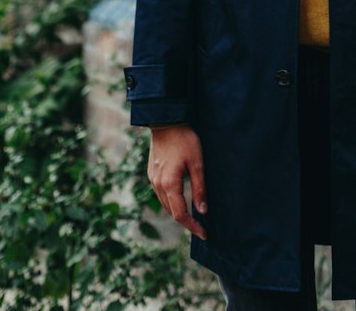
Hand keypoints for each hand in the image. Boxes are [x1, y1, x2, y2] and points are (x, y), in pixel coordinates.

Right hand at [148, 124, 207, 239]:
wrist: (166, 121)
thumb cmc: (184, 140)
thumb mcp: (197, 163)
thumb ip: (199, 188)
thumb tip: (202, 211)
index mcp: (169, 184)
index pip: (180, 215)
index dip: (192, 227)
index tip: (204, 234)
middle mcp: (158, 185)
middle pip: (171, 212)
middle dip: (186, 222)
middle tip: (200, 228)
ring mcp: (153, 179)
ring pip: (165, 204)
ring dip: (177, 212)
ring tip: (192, 216)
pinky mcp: (152, 173)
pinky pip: (161, 193)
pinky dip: (171, 201)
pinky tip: (180, 199)